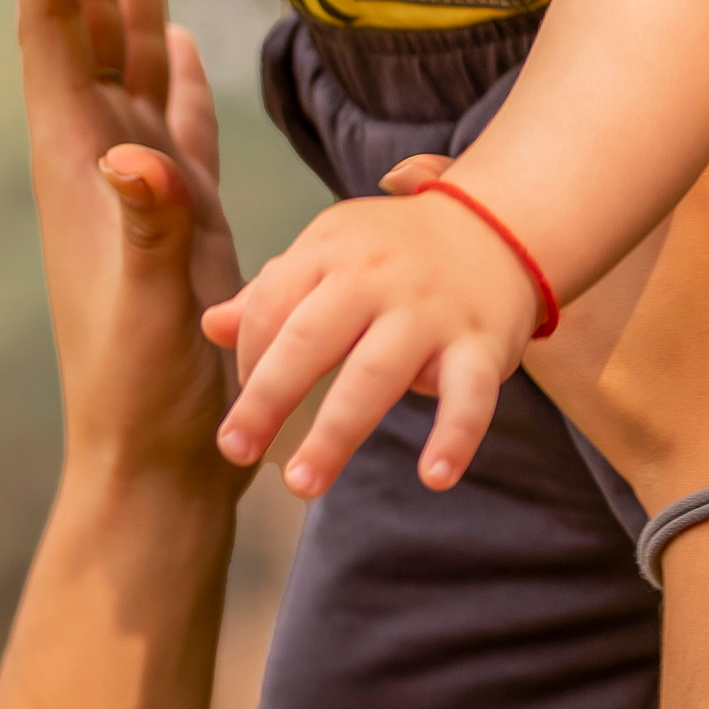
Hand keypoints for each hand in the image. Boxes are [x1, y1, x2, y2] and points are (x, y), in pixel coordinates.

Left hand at [9, 0, 243, 488]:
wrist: (161, 461)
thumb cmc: (143, 394)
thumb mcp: (147, 308)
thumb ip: (146, 230)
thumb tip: (132, 157)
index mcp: (78, 167)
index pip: (51, 35)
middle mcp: (99, 163)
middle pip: (86, 29)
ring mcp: (139, 187)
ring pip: (132, 62)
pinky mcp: (181, 216)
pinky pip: (175, 121)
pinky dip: (176, 72)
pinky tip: (179, 36)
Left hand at [203, 191, 539, 497]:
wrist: (498, 225)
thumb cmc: (396, 250)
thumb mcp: (330, 251)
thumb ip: (273, 291)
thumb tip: (211, 326)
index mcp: (330, 251)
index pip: (270, 311)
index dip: (248, 365)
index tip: (243, 413)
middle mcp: (376, 277)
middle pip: (309, 341)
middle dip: (267, 399)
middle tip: (235, 450)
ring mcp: (430, 311)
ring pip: (375, 374)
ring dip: (336, 434)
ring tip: (302, 483)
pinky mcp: (482, 343)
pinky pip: (470, 396)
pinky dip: (456, 436)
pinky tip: (434, 478)